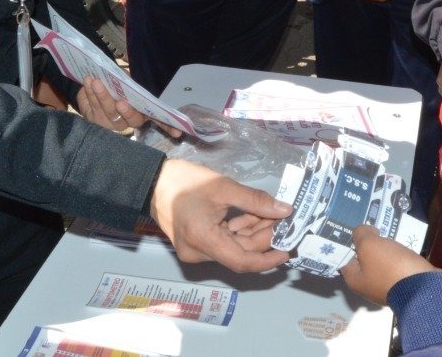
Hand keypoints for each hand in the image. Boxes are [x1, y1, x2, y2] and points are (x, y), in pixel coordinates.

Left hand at [75, 78, 146, 132]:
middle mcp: (120, 123)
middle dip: (103, 97)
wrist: (111, 96)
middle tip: (97, 83)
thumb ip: (128, 84)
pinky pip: (86, 107)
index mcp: (136, 116)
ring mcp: (104, 123)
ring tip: (90, 79)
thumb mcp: (131, 87)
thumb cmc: (127, 91)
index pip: (134, 118)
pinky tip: (86, 83)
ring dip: (92, 93)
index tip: (120, 103)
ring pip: (97, 109)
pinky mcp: (91, 119)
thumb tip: (120, 76)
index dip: (128, 112)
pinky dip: (86, 94)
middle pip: (112, 114)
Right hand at [150, 159, 292, 272]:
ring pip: (233, 247)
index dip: (268, 259)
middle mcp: (198, 253)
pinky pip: (223, 241)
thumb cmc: (186, 181)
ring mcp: (195, 251)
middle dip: (264, 238)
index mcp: (204, 241)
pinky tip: (255, 216)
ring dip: (253, 232)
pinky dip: (239, 230)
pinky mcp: (195, 244)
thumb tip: (285, 210)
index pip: (242, 261)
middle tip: (285, 221)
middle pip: (239, 253)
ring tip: (274, 215)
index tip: (288, 251)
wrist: (153, 181)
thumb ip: (256, 201)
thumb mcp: (224, 187)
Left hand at [340, 225, 436, 304]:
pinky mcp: (402, 282)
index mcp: (355, 280)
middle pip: (363, 258)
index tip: (352, 226)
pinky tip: (400, 242)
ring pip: (381, 260)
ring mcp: (386, 285)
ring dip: (384, 247)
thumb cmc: (390, 267)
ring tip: (386, 229)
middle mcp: (368, 286)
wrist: (423, 287)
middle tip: (371, 225)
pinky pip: (396, 264)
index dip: (347, 241)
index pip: (343, 257)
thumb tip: (365, 233)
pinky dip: (397, 253)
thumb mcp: (369, 245)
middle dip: (367, 242)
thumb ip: (361, 234)